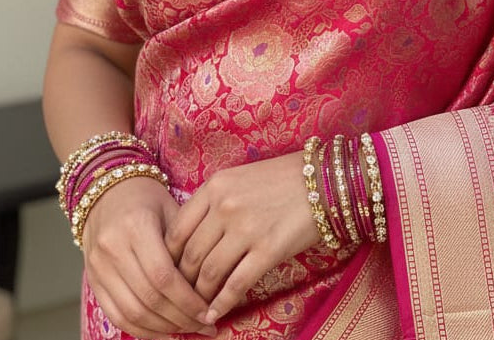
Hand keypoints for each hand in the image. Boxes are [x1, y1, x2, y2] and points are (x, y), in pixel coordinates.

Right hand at [82, 176, 215, 337]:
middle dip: (180, 318)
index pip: (163, 276)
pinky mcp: (93, 280)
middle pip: (149, 298)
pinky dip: (141, 330)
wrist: (106, 190)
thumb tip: (215, 282)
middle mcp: (113, 248)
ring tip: (188, 330)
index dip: (188, 300)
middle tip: (205, 326)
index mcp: (136, 226)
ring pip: (132, 312)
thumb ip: (187, 243)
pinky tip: (164, 332)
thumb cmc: (146, 198)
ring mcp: (99, 267)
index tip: (209, 312)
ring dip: (163, 329)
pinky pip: (116, 315)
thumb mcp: (171, 209)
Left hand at [165, 151, 319, 326]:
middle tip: (180, 298)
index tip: (170, 273)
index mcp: (215, 186)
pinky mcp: (268, 250)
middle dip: (182, 283)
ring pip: (210, 273)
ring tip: (197, 309)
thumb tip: (189, 239)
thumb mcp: (238, 179)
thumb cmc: (280, 179)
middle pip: (191, 255)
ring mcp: (246, 229)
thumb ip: (212, 202)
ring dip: (199, 297)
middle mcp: (225, 206)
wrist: (323, 181)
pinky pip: (236, 284)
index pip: (177, 230)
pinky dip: (222, 304)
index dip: (169, 258)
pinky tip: (215, 314)